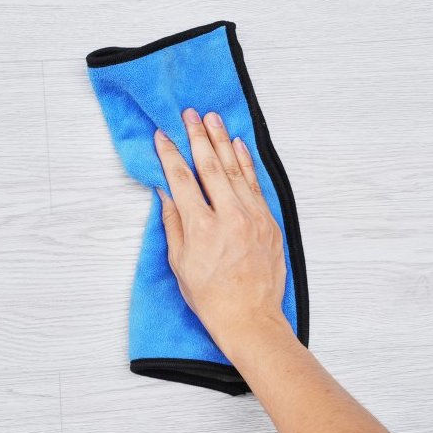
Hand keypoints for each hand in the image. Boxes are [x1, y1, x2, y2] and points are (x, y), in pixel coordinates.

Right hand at [153, 108, 289, 354]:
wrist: (250, 318)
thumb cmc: (211, 297)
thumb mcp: (180, 263)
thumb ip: (173, 222)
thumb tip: (166, 192)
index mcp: (201, 227)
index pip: (181, 179)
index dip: (170, 154)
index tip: (163, 135)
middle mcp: (229, 216)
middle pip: (210, 166)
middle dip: (198, 136)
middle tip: (189, 114)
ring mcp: (253, 217)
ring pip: (235, 170)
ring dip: (222, 141)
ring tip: (212, 119)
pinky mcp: (269, 222)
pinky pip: (255, 184)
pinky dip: (245, 163)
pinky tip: (237, 146)